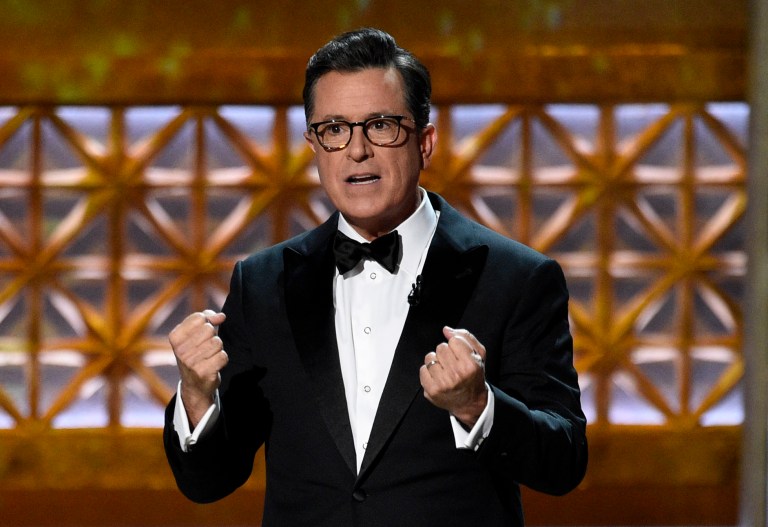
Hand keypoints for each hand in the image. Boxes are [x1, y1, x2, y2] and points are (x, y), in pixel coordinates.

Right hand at [169, 309, 227, 427]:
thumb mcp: (194, 334)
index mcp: (175, 337)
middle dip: (212, 337)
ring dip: (218, 349)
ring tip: (209, 356)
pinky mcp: (203, 372)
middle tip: (206, 348)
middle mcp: (180, 350)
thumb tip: (221, 316)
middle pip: (209, 329)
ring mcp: (190, 362)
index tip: (204, 333)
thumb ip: (206, 319)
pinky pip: (223, 356)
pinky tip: (214, 364)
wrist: (194, 385)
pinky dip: (222, 359)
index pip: (199, 317)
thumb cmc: (196, 354)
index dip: (208, 322)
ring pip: (217, 342)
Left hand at [420, 326, 487, 427]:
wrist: (470, 402)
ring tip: (444, 370)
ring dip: (436, 361)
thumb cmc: (473, 375)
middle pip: (441, 347)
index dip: (456, 345)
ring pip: (430, 357)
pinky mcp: (432, 390)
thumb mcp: (479, 355)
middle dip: (446, 353)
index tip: (460, 354)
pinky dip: (428, 371)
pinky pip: (422, 369)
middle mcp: (456, 374)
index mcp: (470, 365)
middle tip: (452, 363)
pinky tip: (437, 377)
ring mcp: (443, 383)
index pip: (454, 340)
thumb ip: (466, 337)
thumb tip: (446, 330)